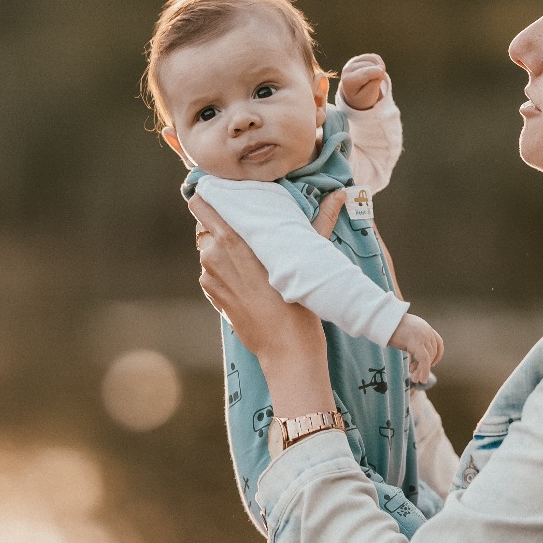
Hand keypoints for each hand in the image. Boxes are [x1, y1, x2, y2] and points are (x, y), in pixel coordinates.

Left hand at [190, 192, 333, 412]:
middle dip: (223, 225)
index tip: (223, 194)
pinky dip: (225, 272)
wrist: (286, 349)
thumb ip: (321, 220)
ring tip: (252, 260)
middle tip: (248, 231)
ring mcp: (209, 277)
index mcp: (233, 239)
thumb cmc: (300, 302)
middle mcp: (213, 255)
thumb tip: (341, 194)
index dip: (210, 196)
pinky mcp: (211, 294)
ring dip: (224, 250)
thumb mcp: (309, 256)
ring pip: (210, 250)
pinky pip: (212, 272)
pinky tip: (249, 280)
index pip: (201, 203)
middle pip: (207, 226)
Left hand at [339, 53, 387, 109]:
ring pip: (373, 59)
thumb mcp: (368, 97)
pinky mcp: (358, 59)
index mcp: (348, 81)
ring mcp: (352, 62)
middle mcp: (347, 69)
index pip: (366, 72)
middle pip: (371, 65)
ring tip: (376, 78)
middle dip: (378, 73)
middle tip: (375, 84)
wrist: (355, 96)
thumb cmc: (362, 98)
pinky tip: (376, 72)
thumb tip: (380, 69)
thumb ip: (374, 84)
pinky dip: (379, 64)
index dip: (379, 74)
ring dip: (379, 68)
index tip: (382, 80)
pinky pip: (374, 57)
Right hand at [389, 310, 443, 385]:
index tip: (432, 364)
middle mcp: (426, 330)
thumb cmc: (388, 327)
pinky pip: (424, 359)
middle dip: (426, 366)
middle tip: (417, 376)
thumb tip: (414, 355)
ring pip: (428, 358)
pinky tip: (420, 379)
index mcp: (425, 327)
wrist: (381, 319)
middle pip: (433, 352)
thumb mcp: (406, 332)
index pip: (438, 342)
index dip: (437, 355)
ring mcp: (422, 335)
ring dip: (422, 370)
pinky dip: (424, 371)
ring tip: (415, 379)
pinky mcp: (416, 341)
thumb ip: (413, 341)